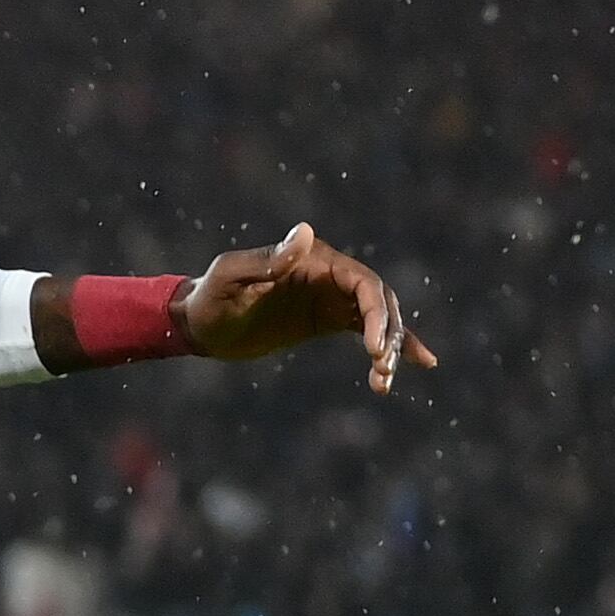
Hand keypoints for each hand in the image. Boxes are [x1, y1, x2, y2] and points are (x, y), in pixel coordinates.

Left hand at [181, 223, 437, 392]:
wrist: (197, 323)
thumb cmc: (209, 297)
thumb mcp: (230, 277)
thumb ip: (266, 259)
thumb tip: (305, 233)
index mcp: (313, 260)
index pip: (363, 282)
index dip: (377, 313)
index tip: (375, 348)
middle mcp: (329, 274)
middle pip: (379, 301)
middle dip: (388, 334)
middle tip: (380, 367)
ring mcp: (331, 296)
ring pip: (378, 318)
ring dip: (391, 348)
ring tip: (382, 383)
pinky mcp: (327, 319)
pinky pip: (369, 330)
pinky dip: (392, 347)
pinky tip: (417, 365)